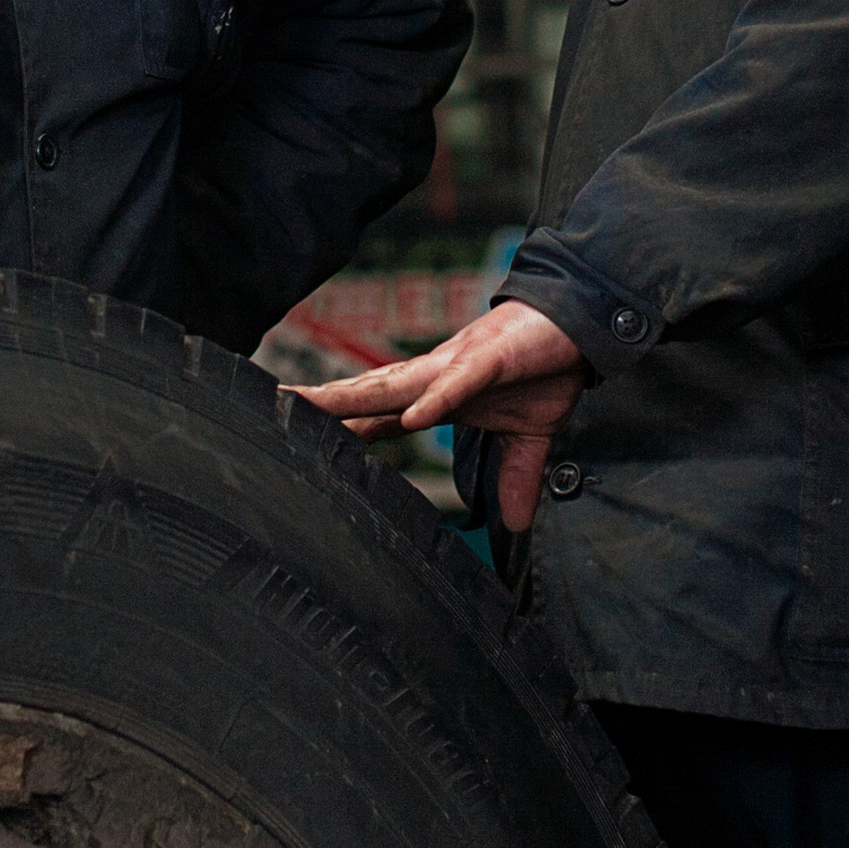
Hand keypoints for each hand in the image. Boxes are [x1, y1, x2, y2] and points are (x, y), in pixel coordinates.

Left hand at [293, 300, 584, 531]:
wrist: (578, 322)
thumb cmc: (544, 367)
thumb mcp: (528, 438)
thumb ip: (515, 477)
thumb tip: (517, 525)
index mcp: (436, 397)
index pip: (376, 418)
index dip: (336, 428)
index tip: (290, 436)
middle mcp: (434, 379)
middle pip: (368, 396)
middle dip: (321, 405)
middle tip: (271, 408)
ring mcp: (457, 368)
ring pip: (396, 384)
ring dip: (354, 396)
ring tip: (310, 405)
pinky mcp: (489, 360)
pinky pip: (458, 383)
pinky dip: (436, 400)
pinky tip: (411, 418)